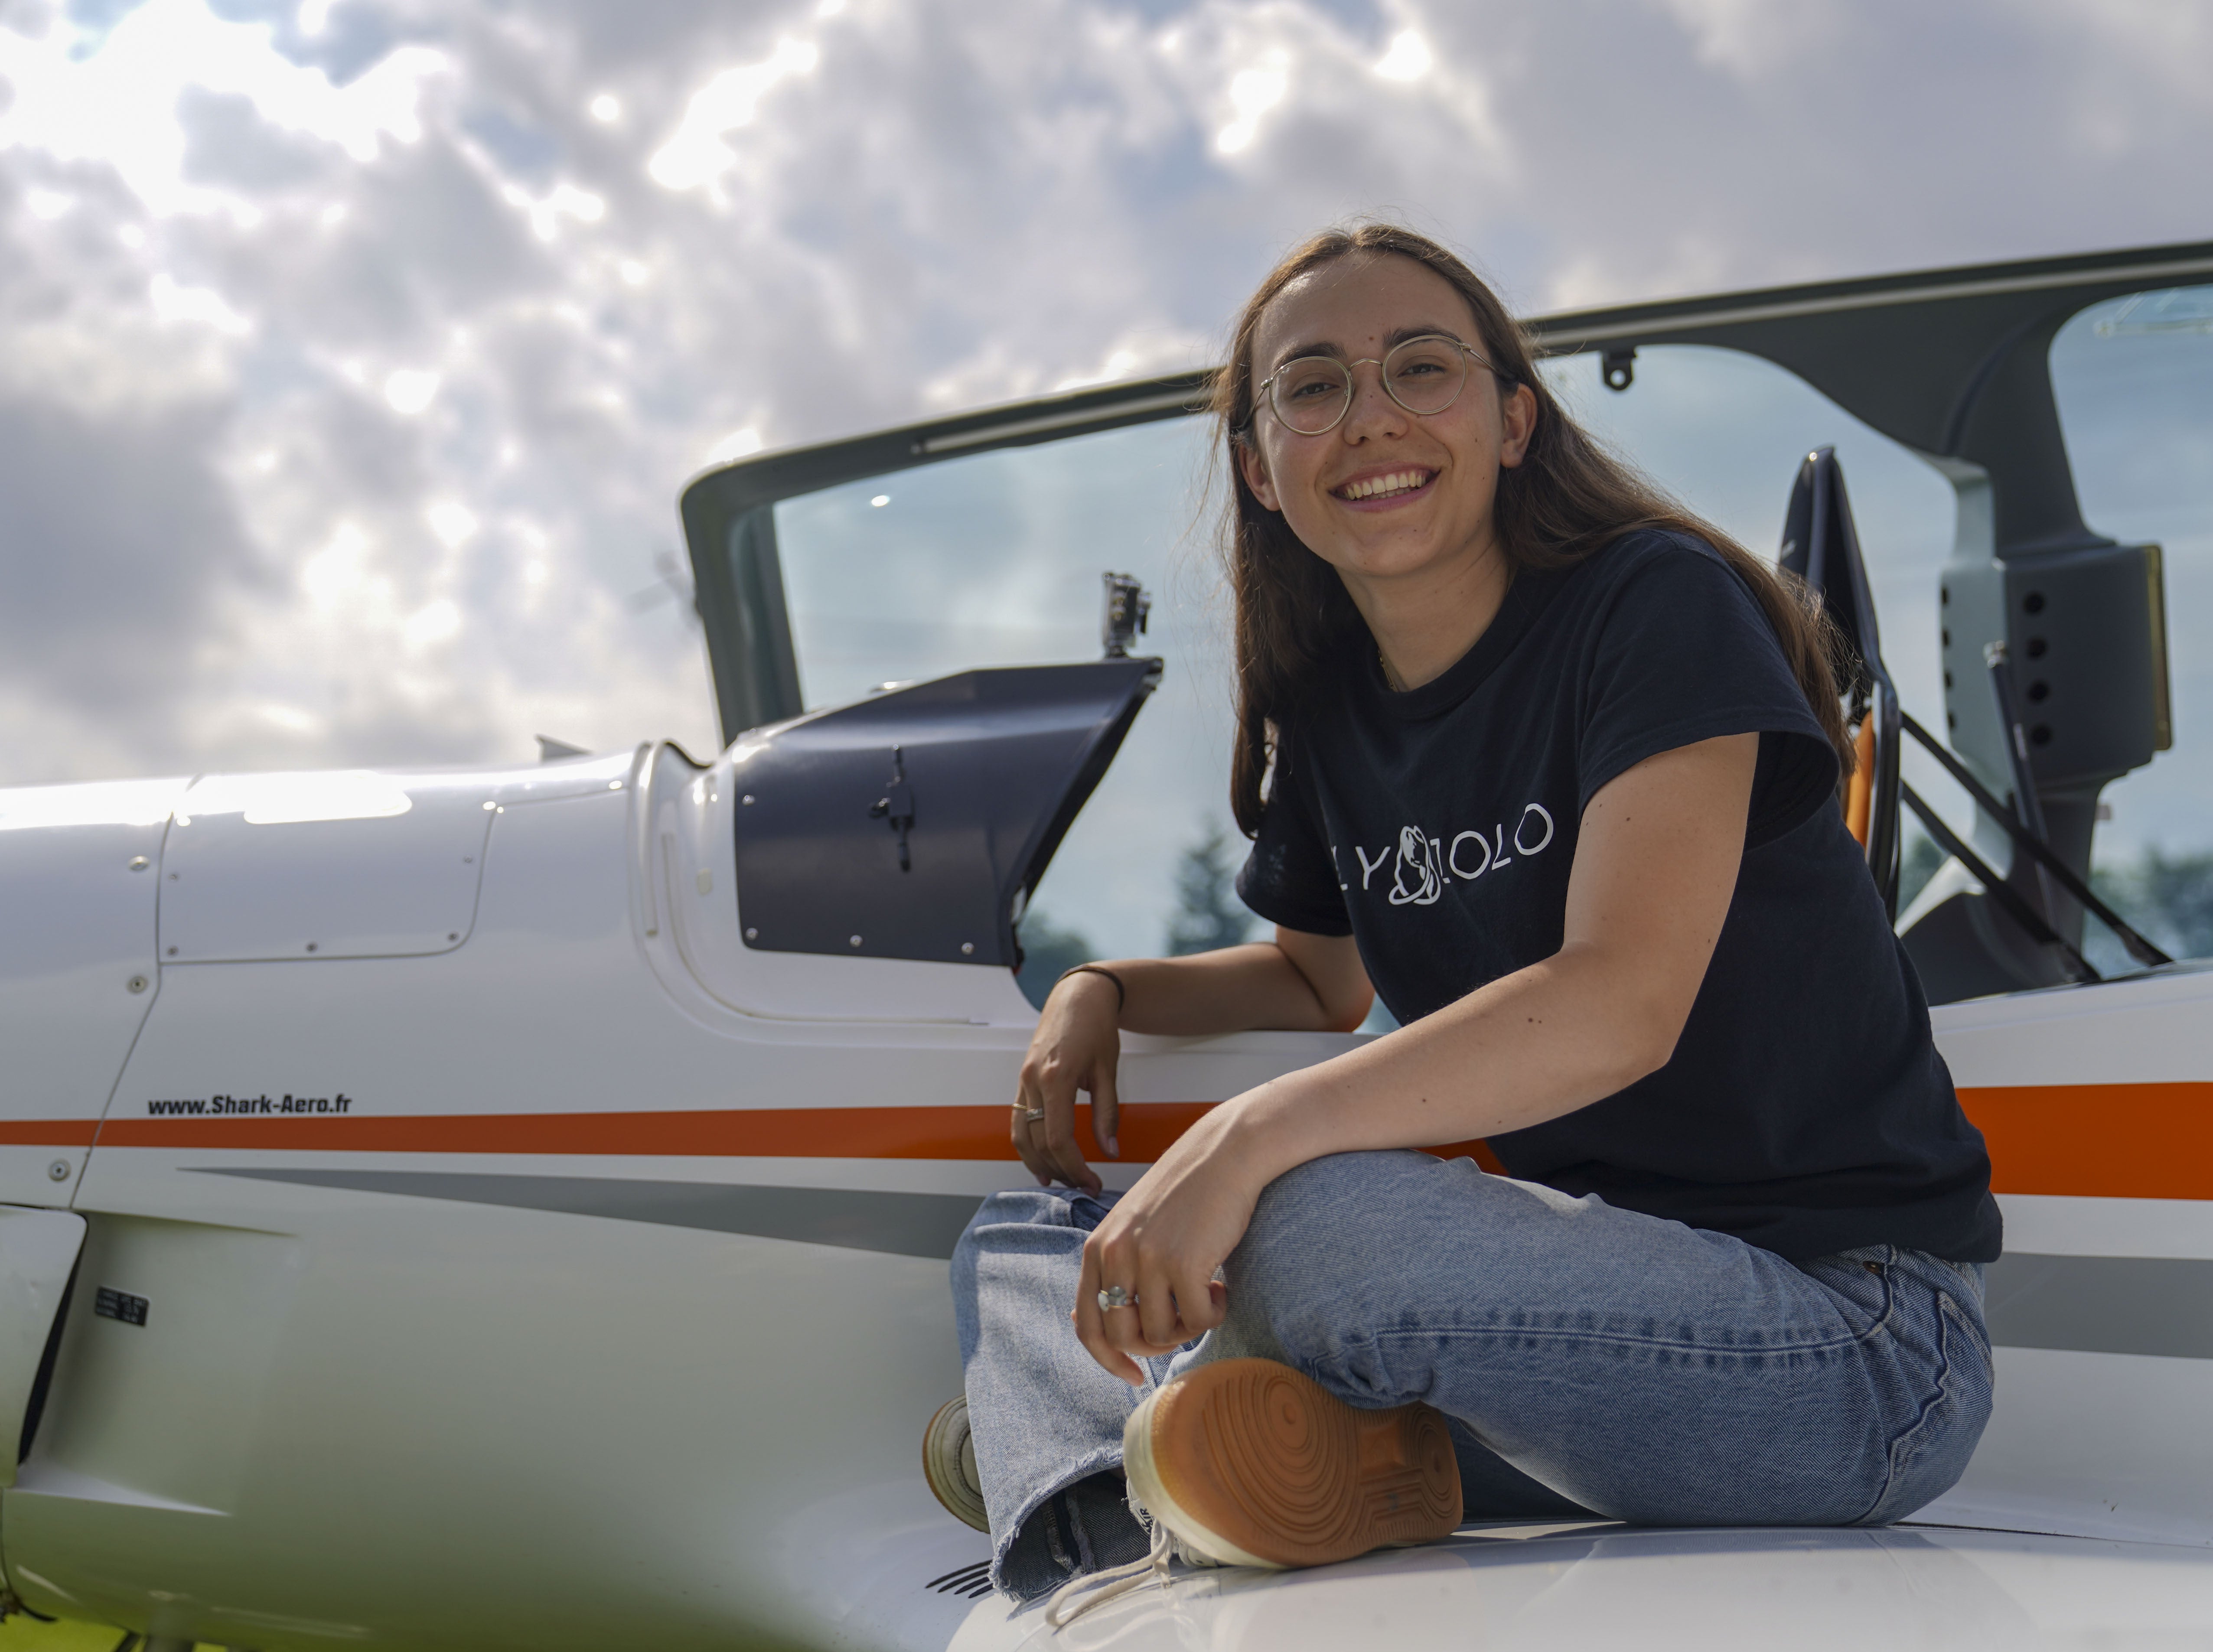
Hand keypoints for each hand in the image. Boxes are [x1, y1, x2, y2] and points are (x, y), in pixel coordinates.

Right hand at [1012, 970, 1121, 1192]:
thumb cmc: (1097, 1027)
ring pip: (1022, 1135)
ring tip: (1061, 1181)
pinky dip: (1028, 1144)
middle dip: (1061, 1170)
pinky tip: (1042, 1159)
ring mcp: (1023, 1080)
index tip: (1093, 1182)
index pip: (1059, 1138)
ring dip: (1039, 1162)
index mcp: (1056, 1077)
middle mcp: (1033, 1080)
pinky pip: (1019, 1120)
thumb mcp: (1108, 1070)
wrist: (1078, 995)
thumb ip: (1108, 1113)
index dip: (1075, 1167)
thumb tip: (1110, 1151)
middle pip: (1039, 1142)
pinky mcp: (1022, 1079)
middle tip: (1083, 1186)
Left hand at [1072, 1100, 1265, 1382]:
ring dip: (1187, 1327)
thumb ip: (1110, 1270)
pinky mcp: (1184, 1264)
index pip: (1087, 1326)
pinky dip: (1213, 1316)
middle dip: (1155, 1344)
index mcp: (1096, 1248)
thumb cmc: (1184, 1194)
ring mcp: (1147, 1259)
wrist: (1224, 1154)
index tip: (1133, 1375)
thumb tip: (1078, 1322)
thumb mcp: (1131, 1227)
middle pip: (1122, 1337)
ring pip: (1160, 1333)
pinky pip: (1195, 1321)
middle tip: (1182, 1326)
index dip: (1108, 1359)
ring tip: (1205, 1297)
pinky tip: (1222, 1289)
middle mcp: (1114, 1254)